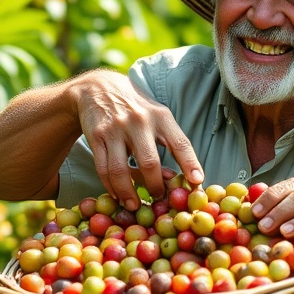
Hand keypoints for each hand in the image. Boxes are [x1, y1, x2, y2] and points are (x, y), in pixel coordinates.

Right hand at [75, 70, 203, 209]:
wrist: (98, 88)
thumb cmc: (137, 109)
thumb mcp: (157, 116)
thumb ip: (168, 142)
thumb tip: (175, 178)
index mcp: (161, 116)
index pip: (180, 143)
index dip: (190, 164)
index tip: (197, 183)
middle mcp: (139, 121)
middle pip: (149, 162)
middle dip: (155, 186)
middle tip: (158, 199)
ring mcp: (116, 129)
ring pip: (121, 170)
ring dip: (128, 193)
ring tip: (134, 205)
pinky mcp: (96, 136)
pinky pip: (103, 168)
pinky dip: (110, 186)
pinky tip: (117, 194)